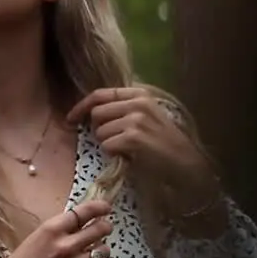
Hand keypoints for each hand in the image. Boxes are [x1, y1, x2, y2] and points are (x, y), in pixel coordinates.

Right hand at [0, 200, 113, 257]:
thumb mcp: (34, 239)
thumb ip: (57, 232)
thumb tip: (80, 225)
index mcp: (50, 230)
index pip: (83, 212)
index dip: (99, 207)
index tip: (105, 208)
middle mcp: (65, 246)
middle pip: (99, 229)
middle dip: (105, 227)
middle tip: (104, 228)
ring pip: (104, 251)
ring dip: (102, 249)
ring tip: (94, 252)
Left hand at [66, 86, 213, 189]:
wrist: (186, 163)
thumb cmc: (163, 142)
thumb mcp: (146, 116)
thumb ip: (122, 109)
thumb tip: (89, 112)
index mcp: (139, 94)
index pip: (100, 94)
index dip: (81, 107)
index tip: (71, 118)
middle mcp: (138, 103)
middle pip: (96, 113)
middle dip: (98, 129)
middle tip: (112, 140)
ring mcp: (136, 119)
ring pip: (100, 131)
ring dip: (108, 144)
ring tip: (127, 148)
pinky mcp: (134, 137)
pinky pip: (107, 145)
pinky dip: (114, 153)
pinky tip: (130, 155)